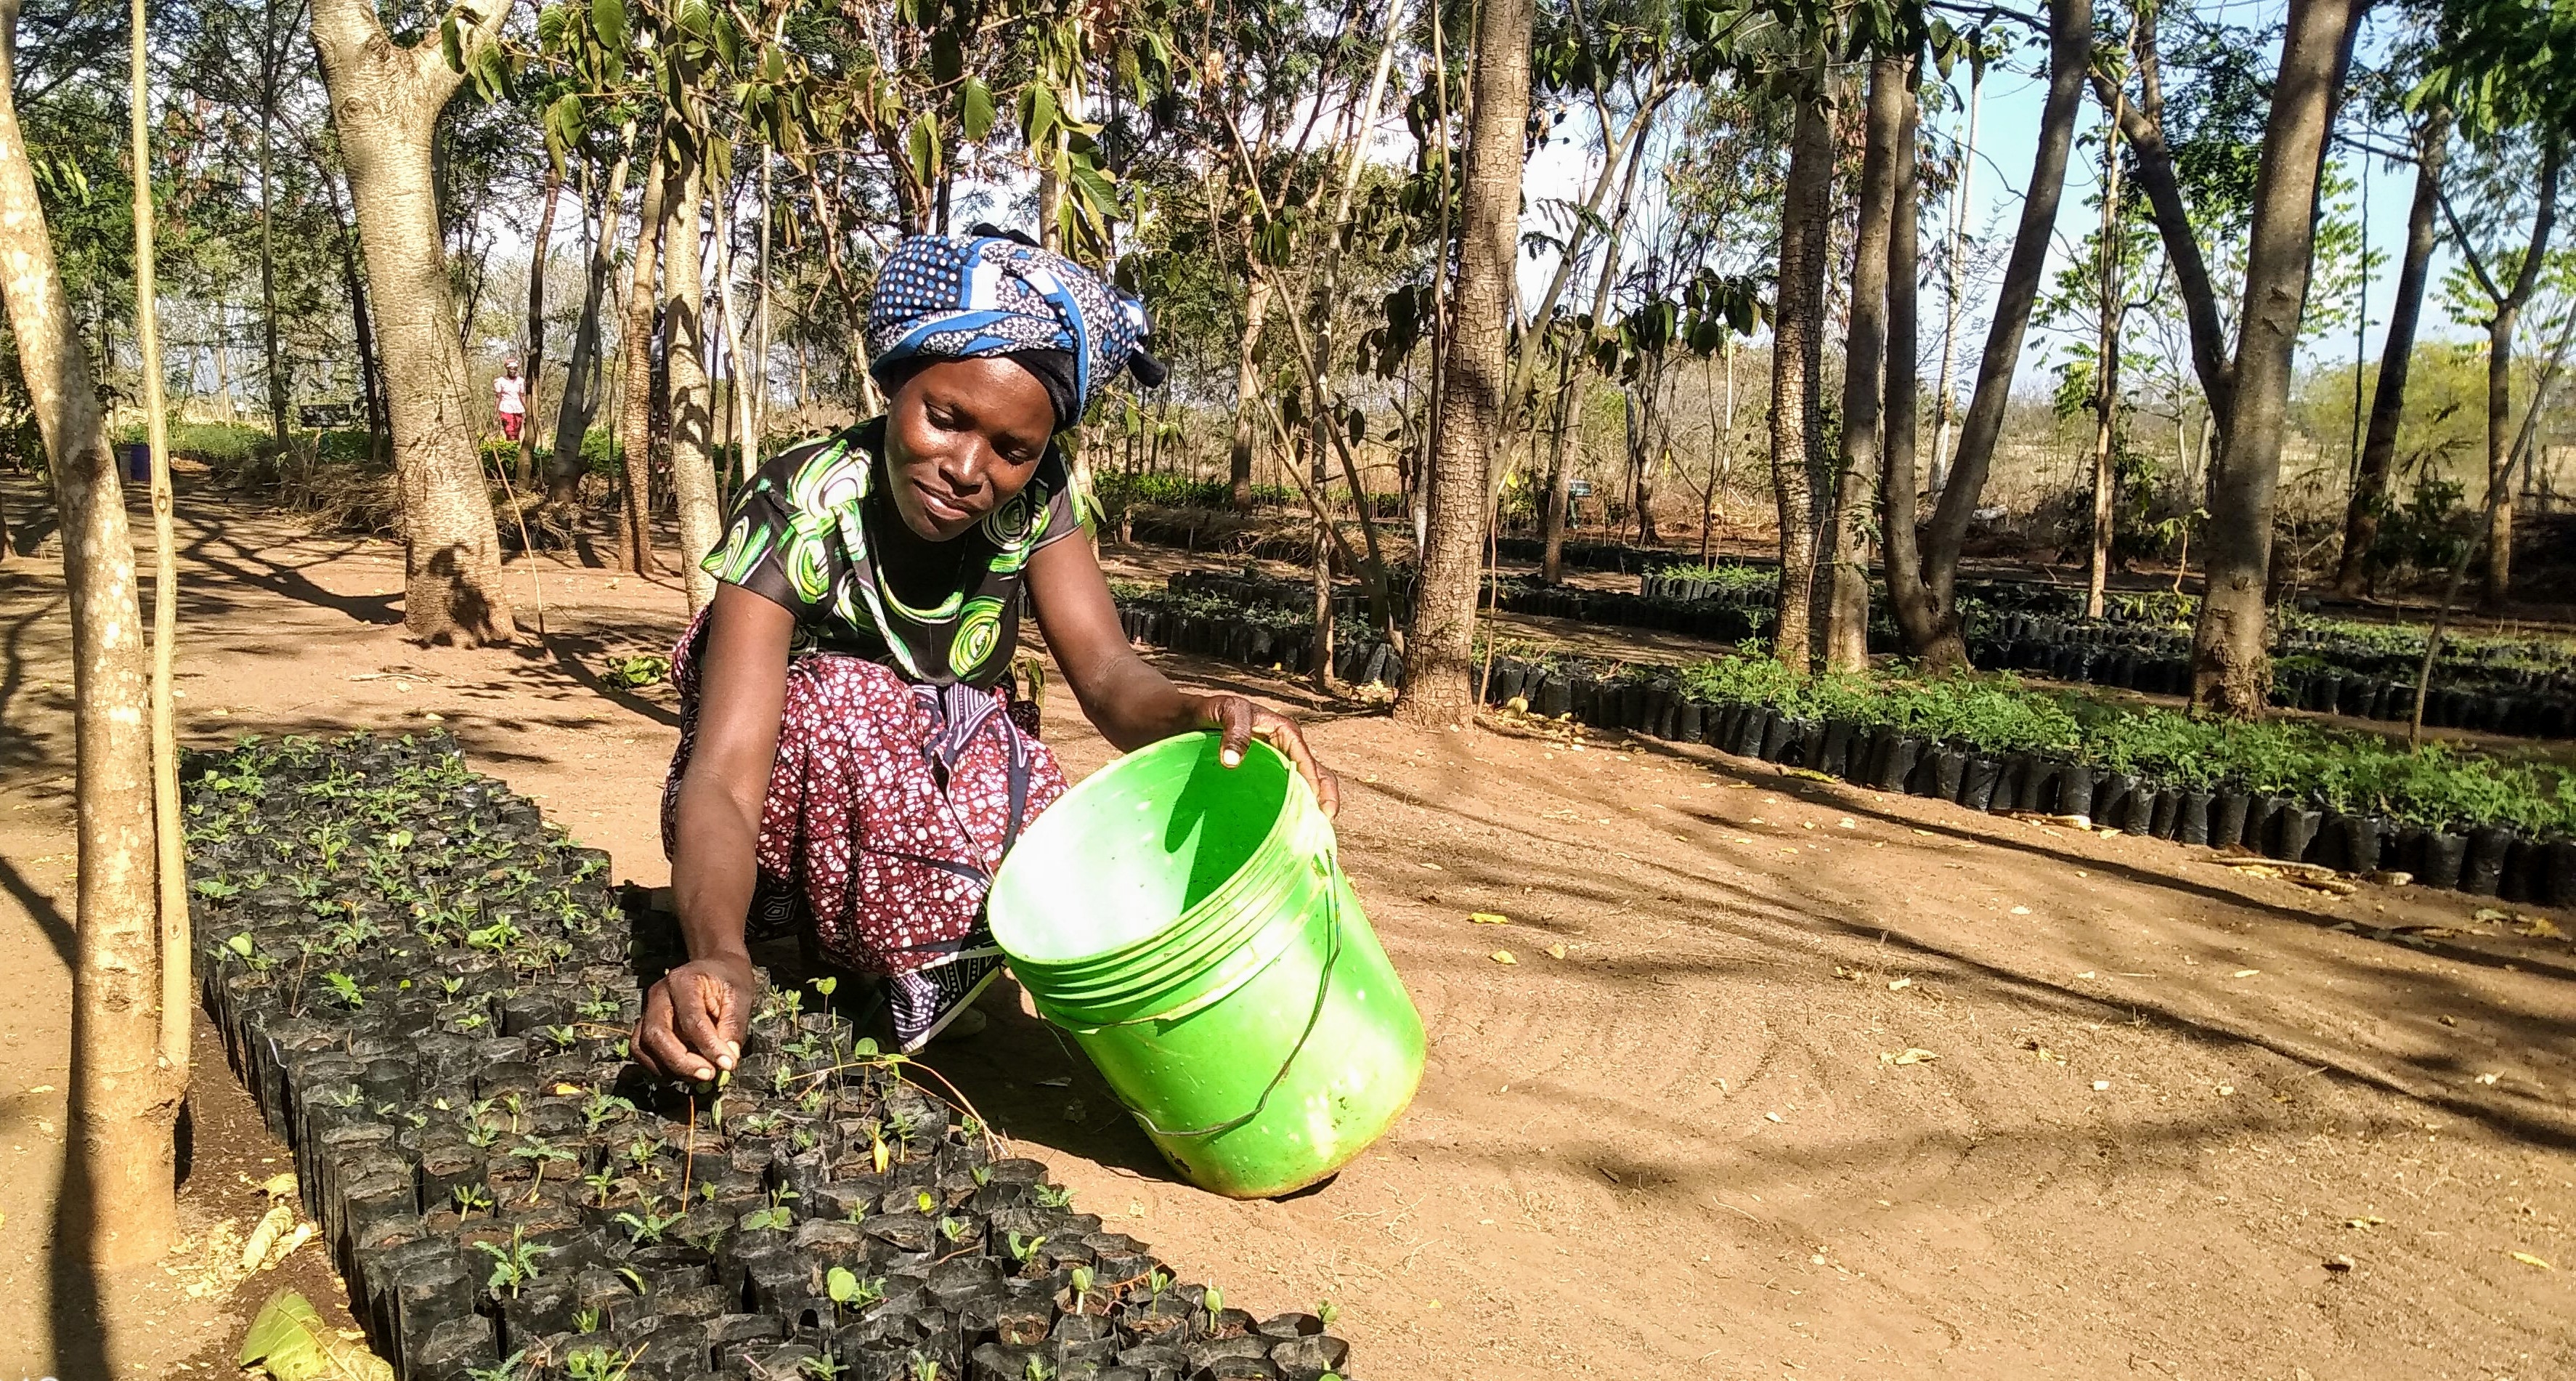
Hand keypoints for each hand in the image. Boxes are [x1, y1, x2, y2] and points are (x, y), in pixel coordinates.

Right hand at [633, 952, 757, 1082]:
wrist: (714, 966)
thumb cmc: (728, 979)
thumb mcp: (740, 995)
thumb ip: (734, 1025)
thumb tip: (728, 1059)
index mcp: (682, 981)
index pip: (691, 1020)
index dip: (709, 1046)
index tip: (728, 1064)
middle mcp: (658, 995)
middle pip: (656, 1034)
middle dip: (682, 1062)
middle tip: (709, 1075)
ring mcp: (648, 1010)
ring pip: (643, 1046)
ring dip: (669, 1068)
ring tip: (699, 1075)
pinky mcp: (645, 1024)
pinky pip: (642, 1051)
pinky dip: (659, 1067)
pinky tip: (685, 1072)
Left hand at [1196, 695, 1339, 818]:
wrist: (1193, 718)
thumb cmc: (1215, 711)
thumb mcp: (1228, 711)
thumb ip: (1235, 731)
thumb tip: (1231, 761)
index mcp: (1286, 733)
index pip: (1311, 764)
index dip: (1319, 788)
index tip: (1319, 812)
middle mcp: (1288, 749)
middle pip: (1318, 776)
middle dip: (1325, 801)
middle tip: (1321, 827)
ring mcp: (1278, 762)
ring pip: (1305, 786)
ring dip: (1310, 807)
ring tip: (1308, 833)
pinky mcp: (1266, 773)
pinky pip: (1285, 790)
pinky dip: (1292, 807)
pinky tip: (1286, 827)